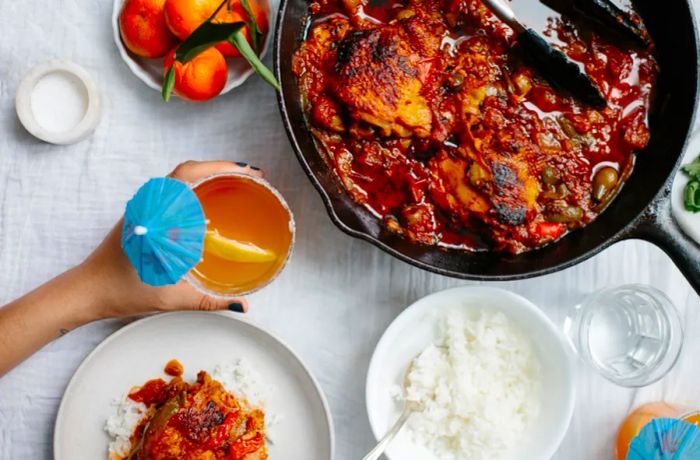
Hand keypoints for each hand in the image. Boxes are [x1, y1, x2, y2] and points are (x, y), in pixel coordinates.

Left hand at [83, 160, 263, 319]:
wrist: (87, 291)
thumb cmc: (119, 291)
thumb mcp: (170, 297)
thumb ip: (208, 301)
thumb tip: (240, 305)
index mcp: (155, 215)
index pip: (189, 174)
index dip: (220, 166)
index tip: (245, 171)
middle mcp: (148, 205)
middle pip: (188, 170)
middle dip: (221, 169)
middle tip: (249, 176)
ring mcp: (143, 208)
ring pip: (178, 180)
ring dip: (206, 177)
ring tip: (234, 184)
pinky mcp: (141, 216)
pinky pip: (170, 193)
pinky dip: (193, 189)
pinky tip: (208, 203)